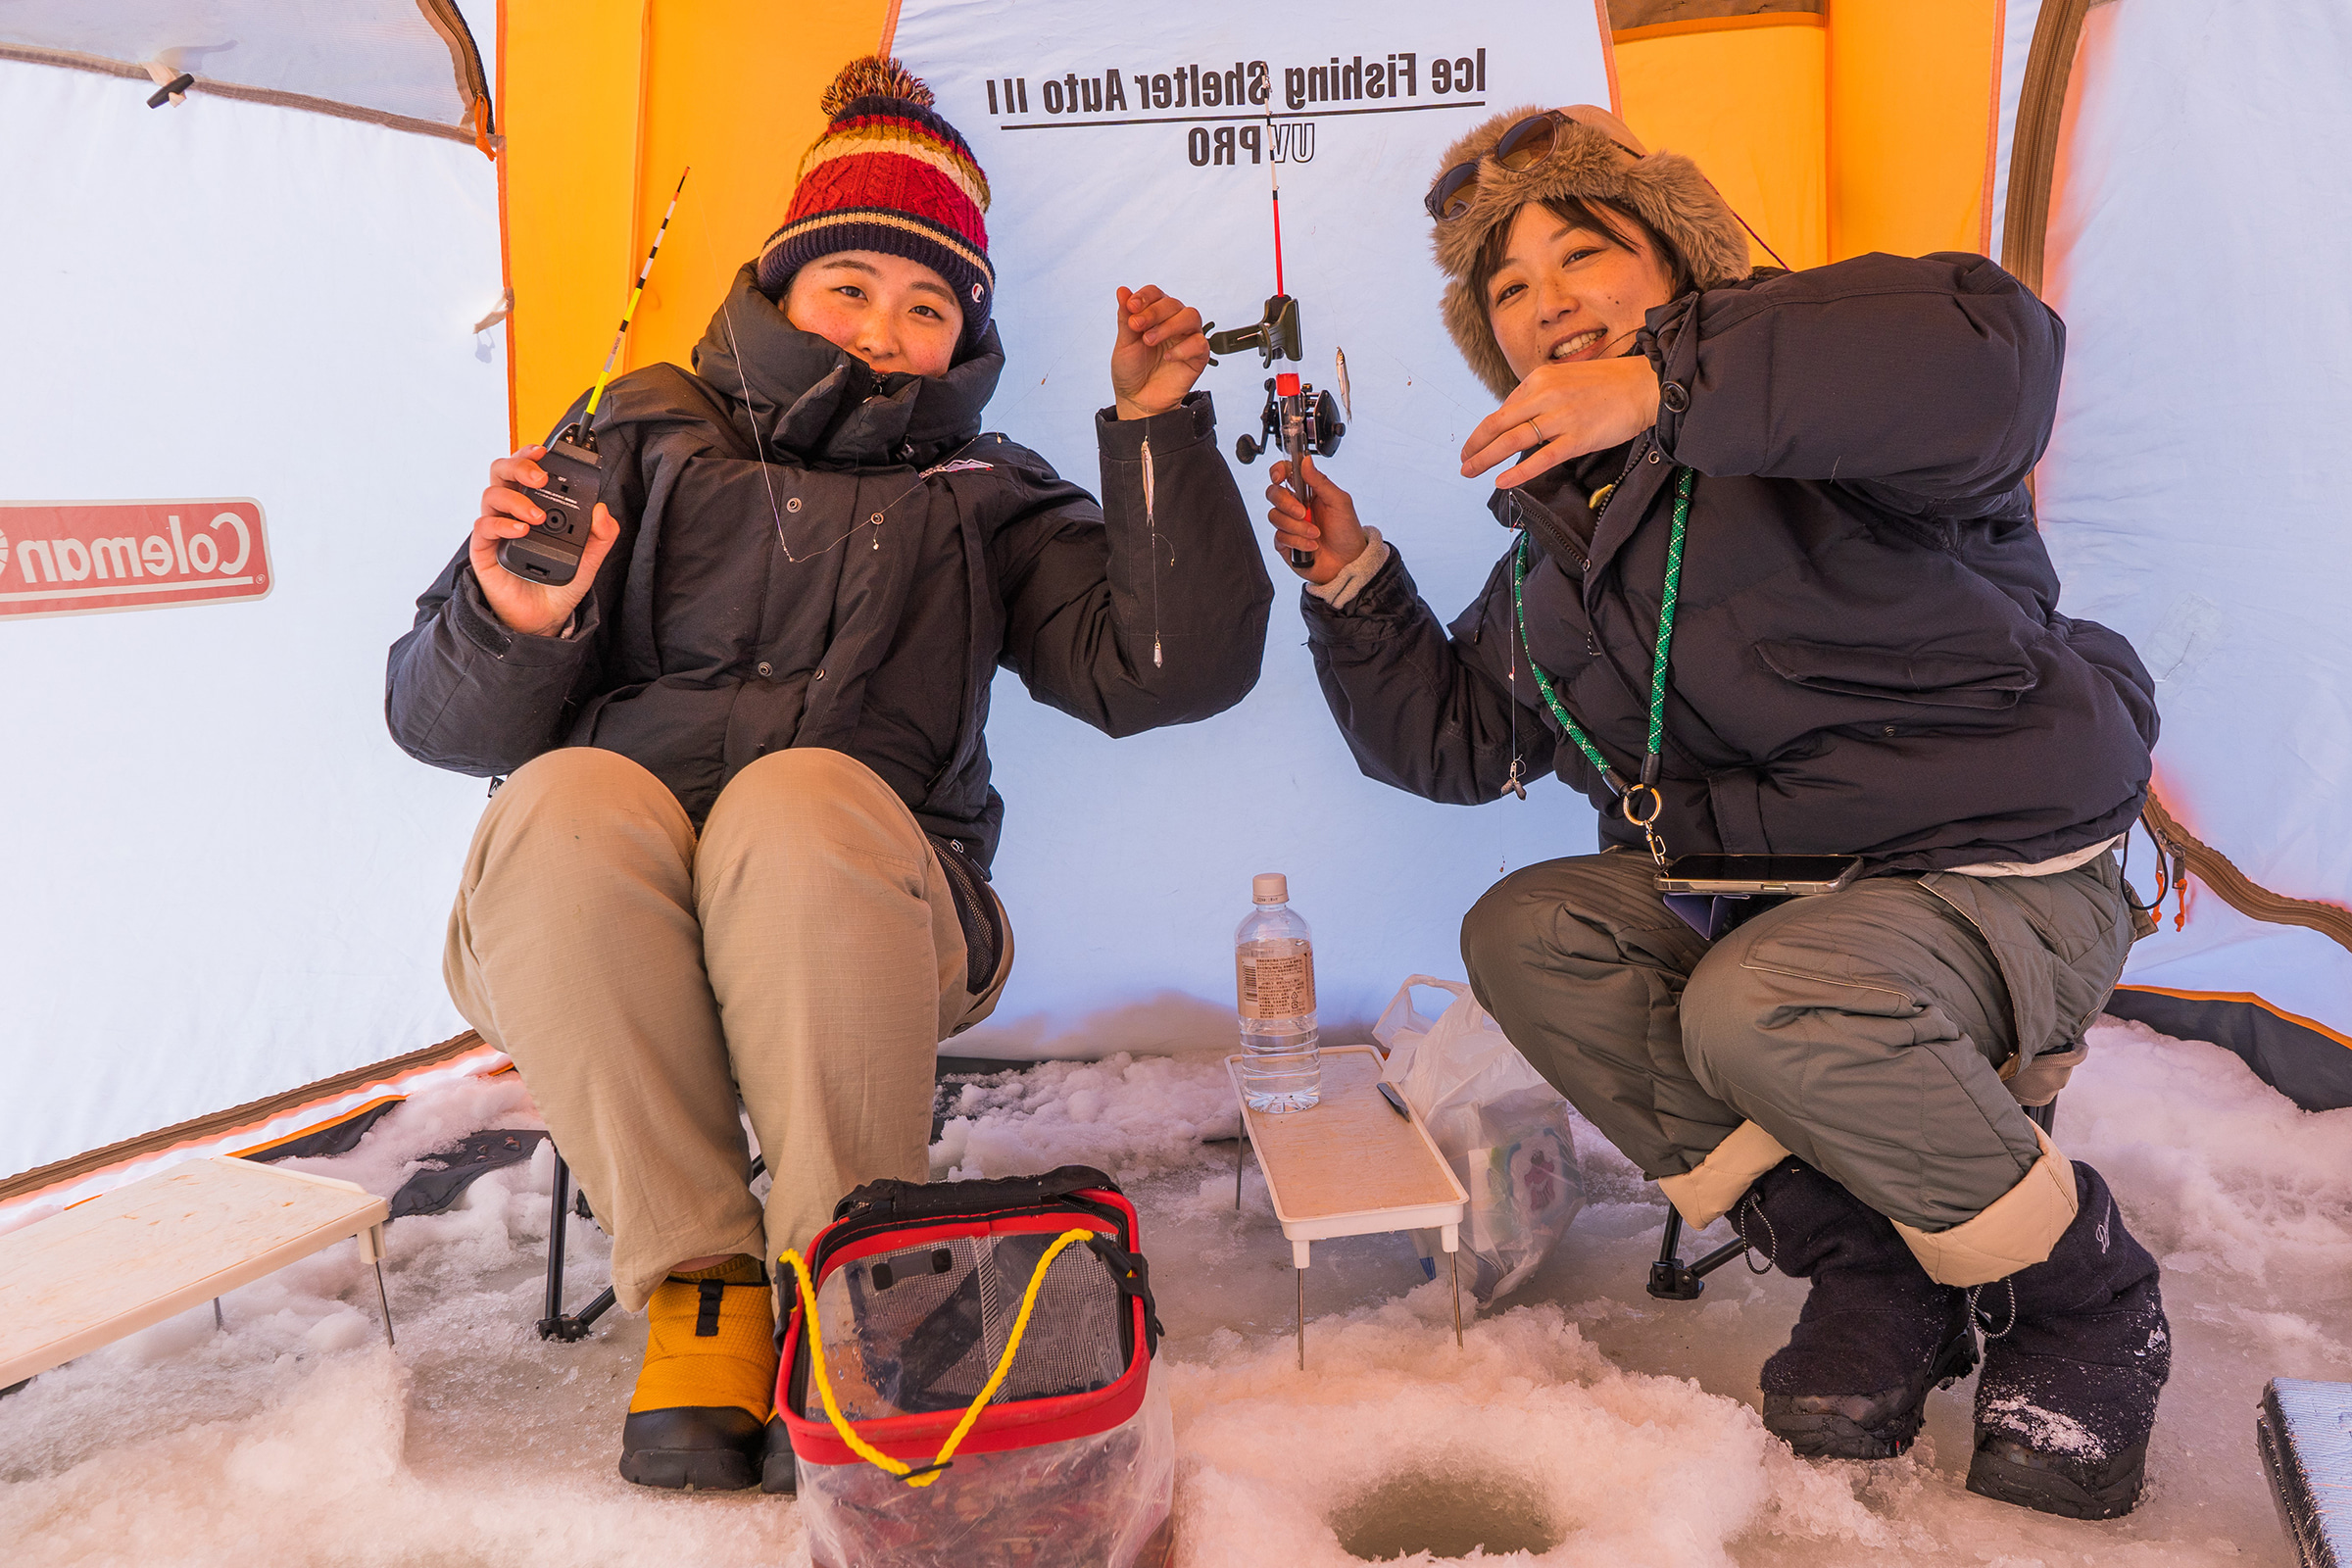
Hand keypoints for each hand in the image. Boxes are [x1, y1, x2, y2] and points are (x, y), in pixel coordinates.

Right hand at [469, 445, 619, 636]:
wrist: (544, 618)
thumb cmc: (559, 583)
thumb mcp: (589, 558)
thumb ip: (601, 535)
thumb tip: (602, 511)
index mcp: (533, 504)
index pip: (525, 470)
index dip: (530, 455)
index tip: (544, 451)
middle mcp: (511, 511)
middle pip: (501, 472)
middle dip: (519, 466)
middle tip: (540, 478)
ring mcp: (497, 529)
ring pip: (491, 495)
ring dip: (516, 500)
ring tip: (537, 518)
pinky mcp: (485, 549)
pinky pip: (484, 526)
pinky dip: (502, 523)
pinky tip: (521, 530)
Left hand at [1111, 284, 1209, 419]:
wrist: (1138, 401)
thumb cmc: (1131, 372)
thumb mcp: (1124, 344)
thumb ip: (1125, 318)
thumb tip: (1122, 290)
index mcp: (1154, 316)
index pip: (1155, 294)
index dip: (1145, 297)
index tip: (1131, 306)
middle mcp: (1173, 323)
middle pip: (1173, 303)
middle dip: (1154, 312)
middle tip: (1137, 326)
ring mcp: (1187, 338)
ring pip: (1191, 316)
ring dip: (1169, 325)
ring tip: (1149, 340)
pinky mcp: (1198, 356)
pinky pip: (1199, 343)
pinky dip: (1183, 348)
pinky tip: (1168, 357)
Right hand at [1263, 453, 1366, 585]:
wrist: (1348, 563)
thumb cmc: (1347, 532)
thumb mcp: (1339, 502)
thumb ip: (1320, 481)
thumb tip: (1305, 461)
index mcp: (1308, 491)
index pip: (1285, 473)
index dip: (1278, 471)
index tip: (1280, 477)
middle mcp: (1296, 505)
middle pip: (1273, 494)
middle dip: (1287, 503)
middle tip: (1304, 513)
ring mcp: (1289, 524)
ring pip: (1275, 516)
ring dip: (1297, 527)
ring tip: (1315, 534)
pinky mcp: (1285, 543)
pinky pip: (1279, 537)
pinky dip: (1297, 541)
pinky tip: (1311, 546)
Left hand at [1459, 355, 1660, 488]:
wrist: (1644, 385)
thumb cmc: (1607, 384)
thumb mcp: (1565, 377)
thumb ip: (1539, 396)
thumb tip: (1515, 419)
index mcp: (1540, 378)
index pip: (1504, 409)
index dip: (1486, 431)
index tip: (1475, 444)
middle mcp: (1546, 395)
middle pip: (1499, 424)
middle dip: (1475, 446)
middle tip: (1463, 462)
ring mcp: (1562, 417)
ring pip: (1513, 440)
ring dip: (1486, 458)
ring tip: (1470, 471)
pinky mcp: (1578, 438)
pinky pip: (1542, 458)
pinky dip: (1518, 472)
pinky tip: (1501, 482)